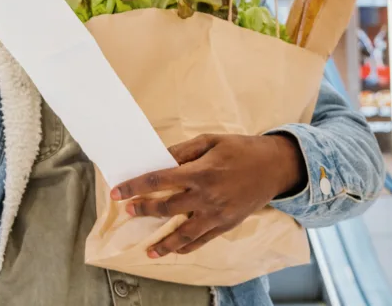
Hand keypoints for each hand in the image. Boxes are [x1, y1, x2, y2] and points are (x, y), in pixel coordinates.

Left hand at [111, 133, 304, 257]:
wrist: (274, 166)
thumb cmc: (241, 149)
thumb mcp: (211, 140)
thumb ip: (183, 150)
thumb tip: (160, 159)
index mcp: (200, 172)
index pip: (158, 180)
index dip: (134, 187)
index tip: (117, 192)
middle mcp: (207, 196)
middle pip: (166, 208)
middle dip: (143, 210)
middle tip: (128, 211)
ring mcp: (217, 213)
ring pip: (184, 233)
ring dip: (163, 243)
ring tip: (148, 250)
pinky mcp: (227, 224)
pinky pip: (203, 240)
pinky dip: (187, 247)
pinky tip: (174, 250)